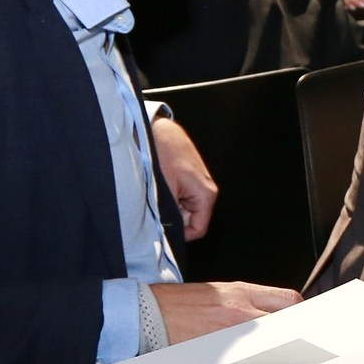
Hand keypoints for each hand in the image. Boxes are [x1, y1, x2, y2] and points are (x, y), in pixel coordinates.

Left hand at [150, 116, 217, 238]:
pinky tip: (160, 185)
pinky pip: (182, 196)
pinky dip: (170, 195)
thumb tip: (166, 233)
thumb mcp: (164, 190)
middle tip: (156, 207)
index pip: (197, 230)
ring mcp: (200, 183)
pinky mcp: (190, 177)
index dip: (179, 234)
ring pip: (184, 208)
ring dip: (170, 206)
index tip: (161, 229)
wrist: (156, 130)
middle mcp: (207, 190)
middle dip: (173, 217)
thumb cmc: (162, 154)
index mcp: (206, 195)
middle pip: (191, 219)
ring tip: (157, 193)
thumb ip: (169, 215)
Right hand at [152, 280, 295, 342]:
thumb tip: (269, 315)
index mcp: (240, 293)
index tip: (303, 322)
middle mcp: (240, 314)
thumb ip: (246, 302)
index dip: (300, 314)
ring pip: (270, 348)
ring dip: (276, 354)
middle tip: (299, 346)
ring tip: (280, 362)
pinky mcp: (220, 356)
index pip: (289, 301)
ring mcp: (231, 336)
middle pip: (286, 326)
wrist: (146, 315)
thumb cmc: (176, 304)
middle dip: (293, 335)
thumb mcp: (217, 293)